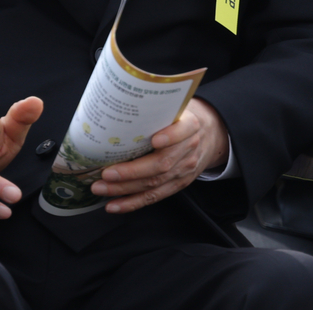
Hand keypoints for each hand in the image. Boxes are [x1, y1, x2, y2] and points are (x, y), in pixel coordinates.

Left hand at [90, 98, 229, 213]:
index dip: (170, 137)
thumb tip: (119, 107)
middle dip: (131, 172)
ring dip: (124, 189)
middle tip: (106, 173)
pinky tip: (114, 205)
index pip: (183, 130)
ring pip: (154, 184)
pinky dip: (132, 203)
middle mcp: (189, 149)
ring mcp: (184, 169)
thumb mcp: (177, 106)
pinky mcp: (178, 184)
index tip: (155, 140)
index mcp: (190, 125)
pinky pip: (154, 197)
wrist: (212, 133)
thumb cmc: (183, 117)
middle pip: (162, 164)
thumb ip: (157, 109)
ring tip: (100, 188)